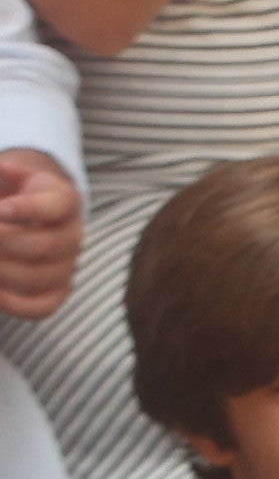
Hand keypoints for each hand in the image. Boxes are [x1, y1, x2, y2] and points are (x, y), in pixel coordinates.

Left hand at [0, 150, 69, 320]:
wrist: (21, 209)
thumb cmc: (7, 189)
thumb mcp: (5, 172)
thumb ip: (3, 171)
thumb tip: (0, 170)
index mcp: (64, 199)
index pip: (55, 206)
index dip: (26, 210)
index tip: (0, 209)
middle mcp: (72, 235)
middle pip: (43, 245)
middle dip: (2, 242)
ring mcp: (66, 266)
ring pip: (39, 278)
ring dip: (1, 272)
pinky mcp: (56, 292)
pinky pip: (41, 307)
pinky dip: (12, 303)